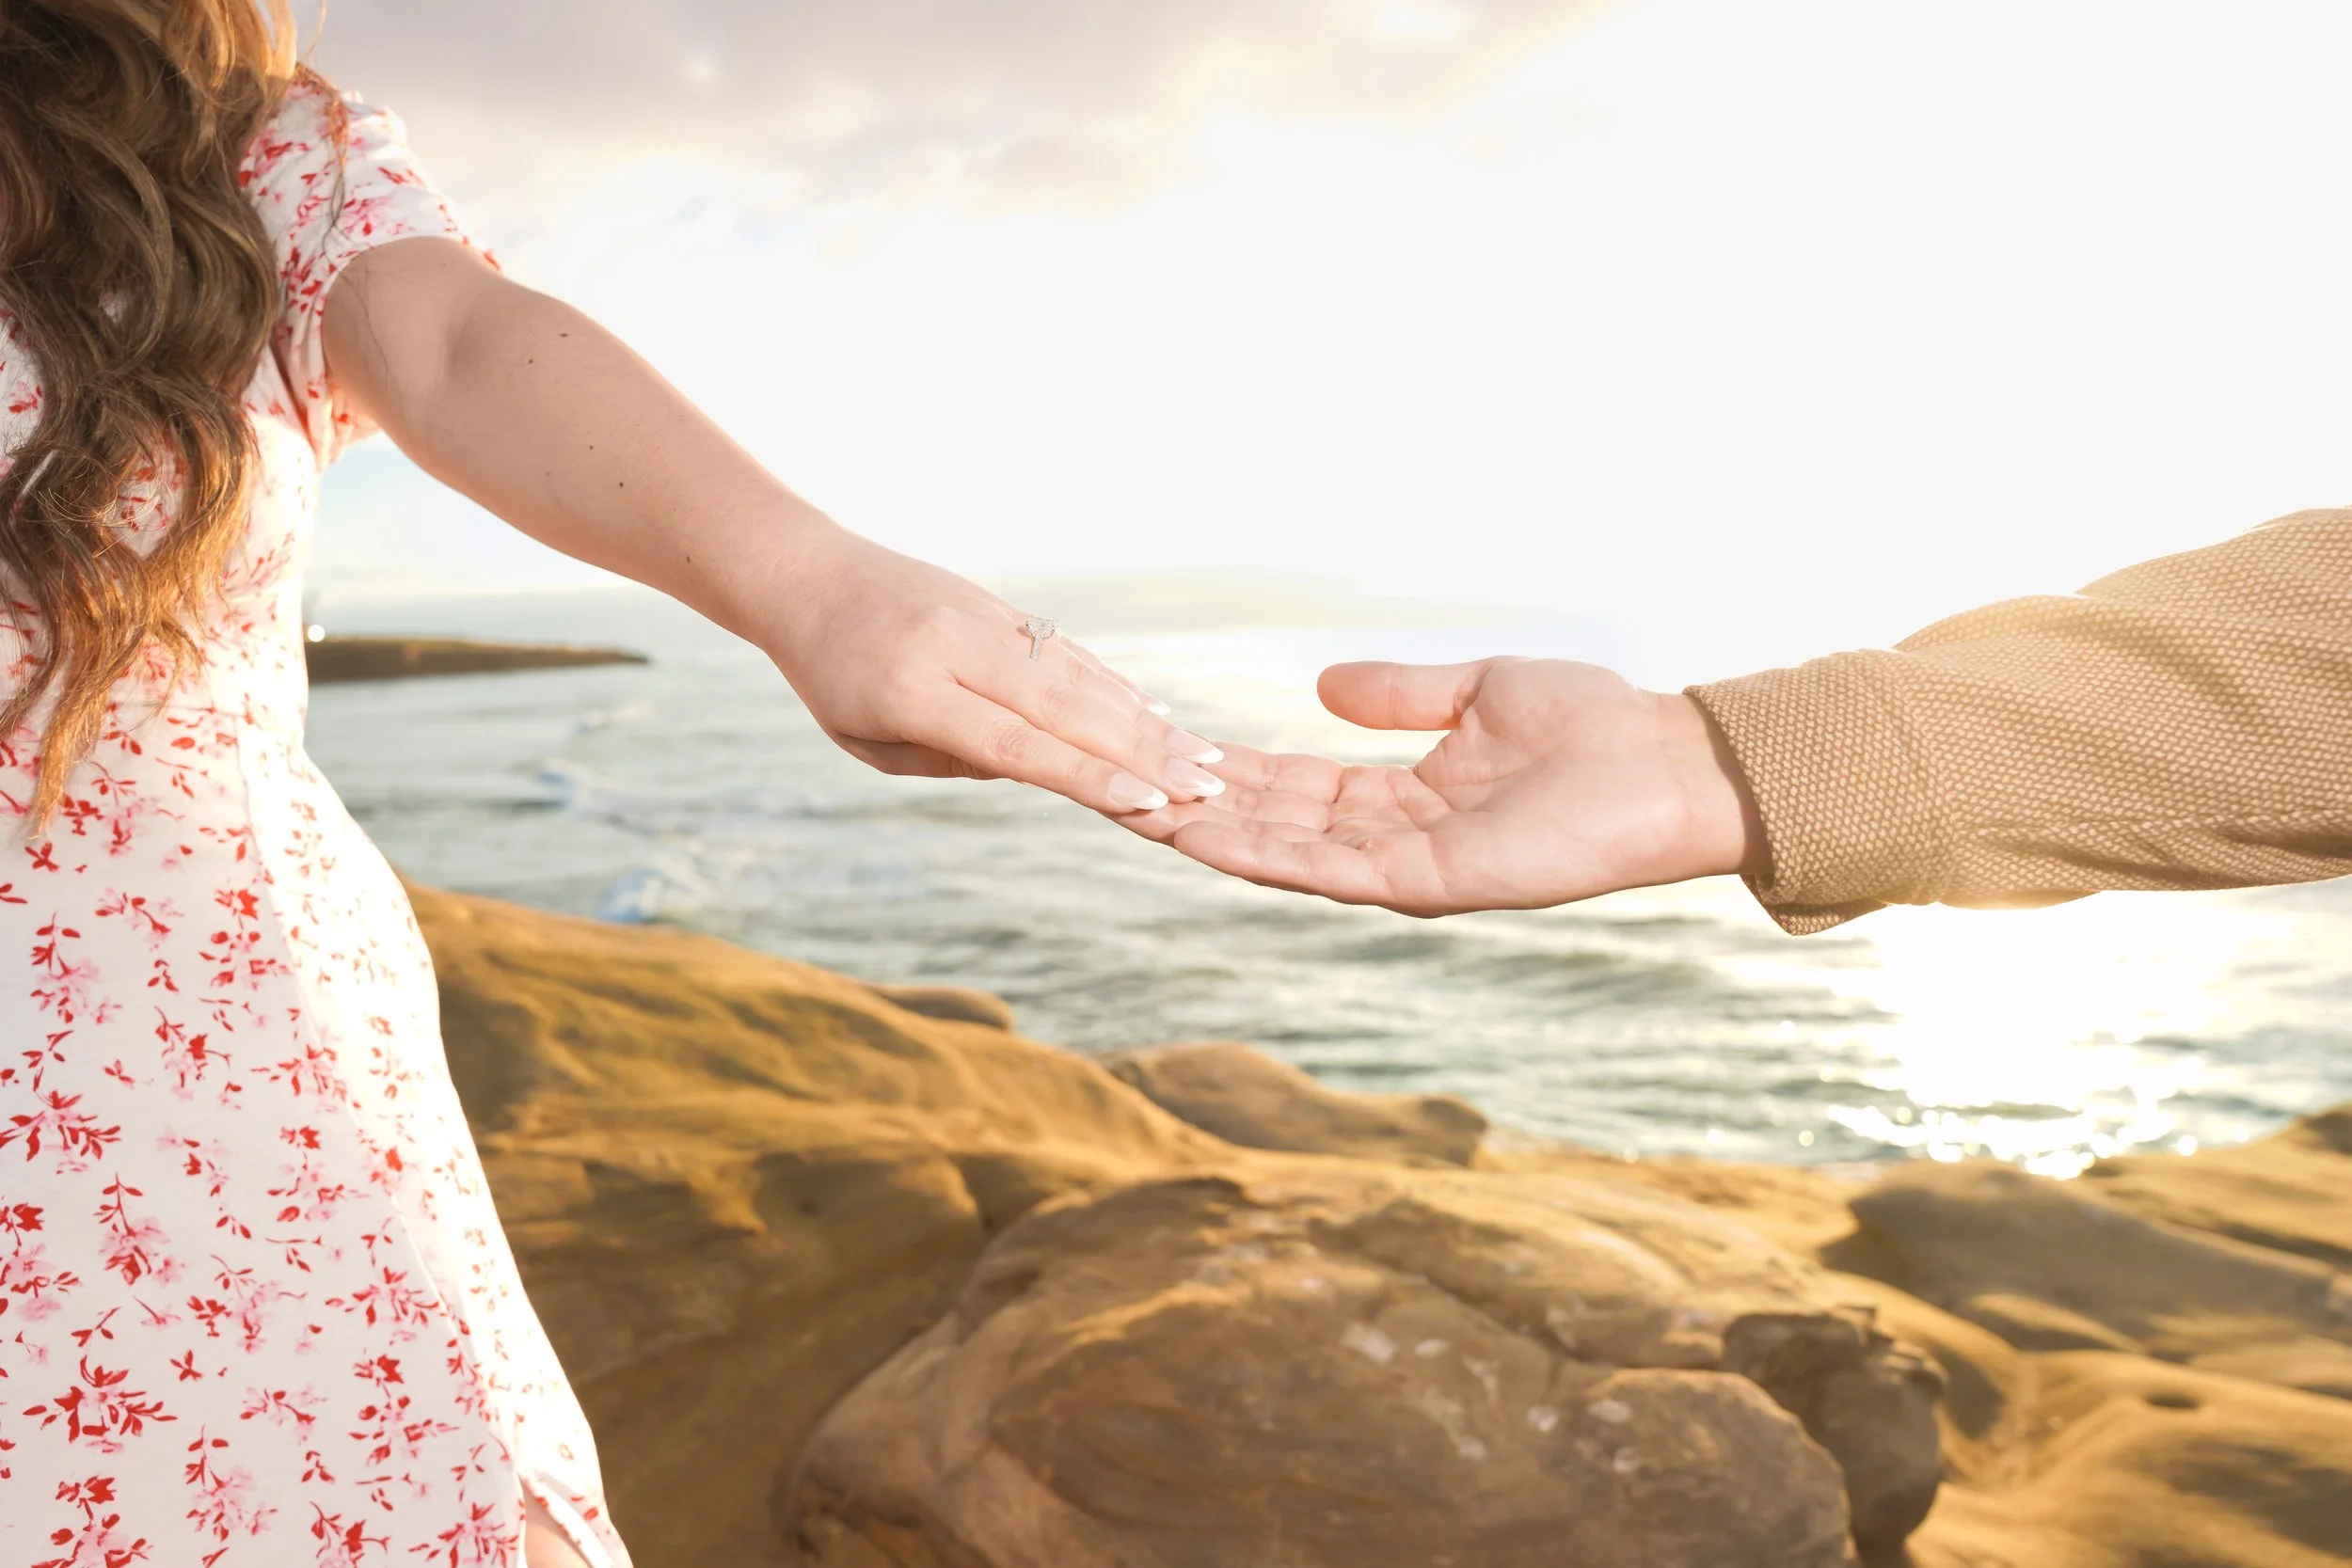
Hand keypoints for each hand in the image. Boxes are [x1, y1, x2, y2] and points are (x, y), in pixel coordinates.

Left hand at [758, 530, 1229, 814]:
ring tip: (1200, 756)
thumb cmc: (834, 680)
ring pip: (1076, 673)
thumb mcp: (873, 743)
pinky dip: (1114, 684)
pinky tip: (1155, 715)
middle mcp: (953, 648)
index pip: (1012, 743)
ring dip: (1143, 718)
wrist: (812, 577)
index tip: (1147, 801)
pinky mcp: (1001, 604)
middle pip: (1062, 706)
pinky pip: (1066, 650)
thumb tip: (1050, 769)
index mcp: (909, 693)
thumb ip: (959, 759)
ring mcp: (983, 617)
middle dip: (1139, 750)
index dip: (1084, 774)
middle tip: (1202, 785)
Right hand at [1132, 658, 1763, 914]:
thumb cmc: (1596, 725)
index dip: (1231, 772)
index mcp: (1406, 797)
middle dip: (1198, 809)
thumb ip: (1398, 694)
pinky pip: (1331, 869)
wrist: (1669, 763)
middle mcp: (1396, 839)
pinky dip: (1264, 855)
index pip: (1297, 788)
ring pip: (1287, 853)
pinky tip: (1205, 835)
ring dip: (1210, 835)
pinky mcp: (1430, 882)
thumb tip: (1320, 685)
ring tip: (1135, 812)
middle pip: (1276, 826)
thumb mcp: (1478, 690)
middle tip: (1114, 790)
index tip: (1164, 753)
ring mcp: (1409, 867)